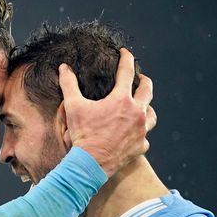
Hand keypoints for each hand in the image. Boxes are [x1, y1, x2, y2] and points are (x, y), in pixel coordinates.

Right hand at [60, 48, 155, 176]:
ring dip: (147, 108)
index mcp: (122, 100)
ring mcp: (141, 131)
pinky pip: (145, 137)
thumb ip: (69, 84)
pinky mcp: (141, 146)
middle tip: (140, 78)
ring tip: (141, 107)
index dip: (126, 59)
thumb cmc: (82, 134)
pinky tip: (133, 134)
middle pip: (148, 90)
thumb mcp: (73, 107)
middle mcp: (137, 113)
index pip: (127, 72)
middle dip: (144, 81)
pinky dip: (140, 133)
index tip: (125, 53)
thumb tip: (64, 67)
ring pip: (152, 114)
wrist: (90, 164)